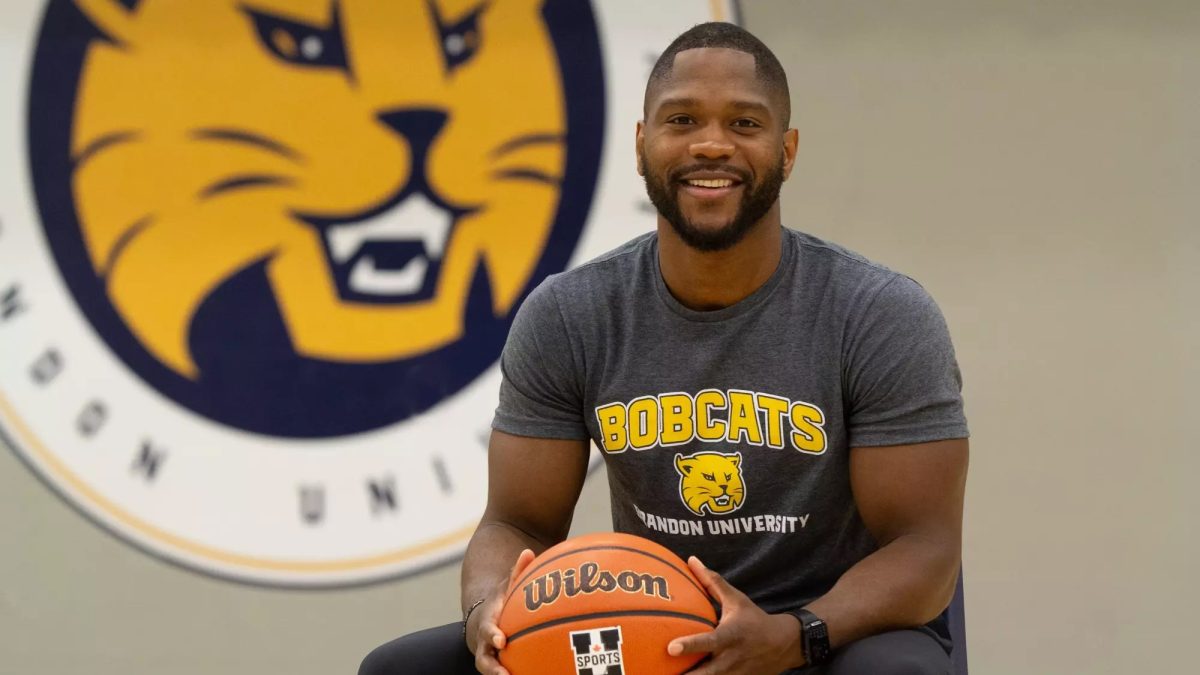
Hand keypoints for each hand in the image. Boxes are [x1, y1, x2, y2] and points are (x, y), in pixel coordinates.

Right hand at [469, 548, 536, 674]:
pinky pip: (506, 673)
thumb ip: (517, 572)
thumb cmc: (500, 603)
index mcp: (488, 624)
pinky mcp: (499, 668)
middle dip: (493, 670)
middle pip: (484, 661)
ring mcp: (491, 659)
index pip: (487, 631)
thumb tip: (528, 552)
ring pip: (492, 672)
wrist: (484, 621)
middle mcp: (486, 646)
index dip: (493, 636)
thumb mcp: (506, 586)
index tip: (502, 640)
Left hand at [668, 557, 802, 674]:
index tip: (670, 648)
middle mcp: (731, 658)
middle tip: (663, 674)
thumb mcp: (735, 599)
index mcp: (730, 636)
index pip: (709, 642)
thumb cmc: (753, 619)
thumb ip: (712, 581)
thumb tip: (692, 560)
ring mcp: (733, 674)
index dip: (690, 645)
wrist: (783, 645)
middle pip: (706, 673)